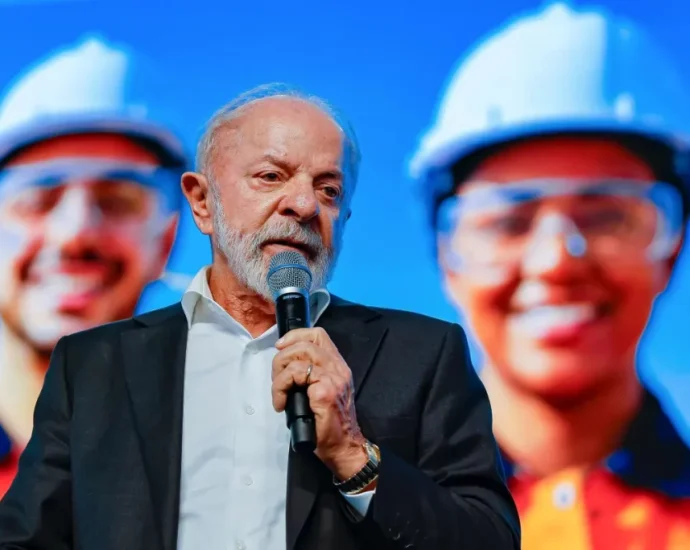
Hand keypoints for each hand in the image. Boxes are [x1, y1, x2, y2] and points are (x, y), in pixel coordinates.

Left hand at [272, 327, 367, 479]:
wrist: (344, 448)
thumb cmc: (329, 425)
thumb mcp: (322, 392)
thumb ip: (311, 375)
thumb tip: (285, 366)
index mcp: (338, 366)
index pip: (318, 335)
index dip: (296, 335)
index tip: (281, 347)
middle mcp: (338, 368)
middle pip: (305, 343)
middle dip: (282, 357)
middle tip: (277, 378)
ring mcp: (333, 379)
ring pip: (298, 356)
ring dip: (280, 373)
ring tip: (279, 392)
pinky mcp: (324, 391)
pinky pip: (294, 376)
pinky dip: (280, 387)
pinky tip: (281, 403)